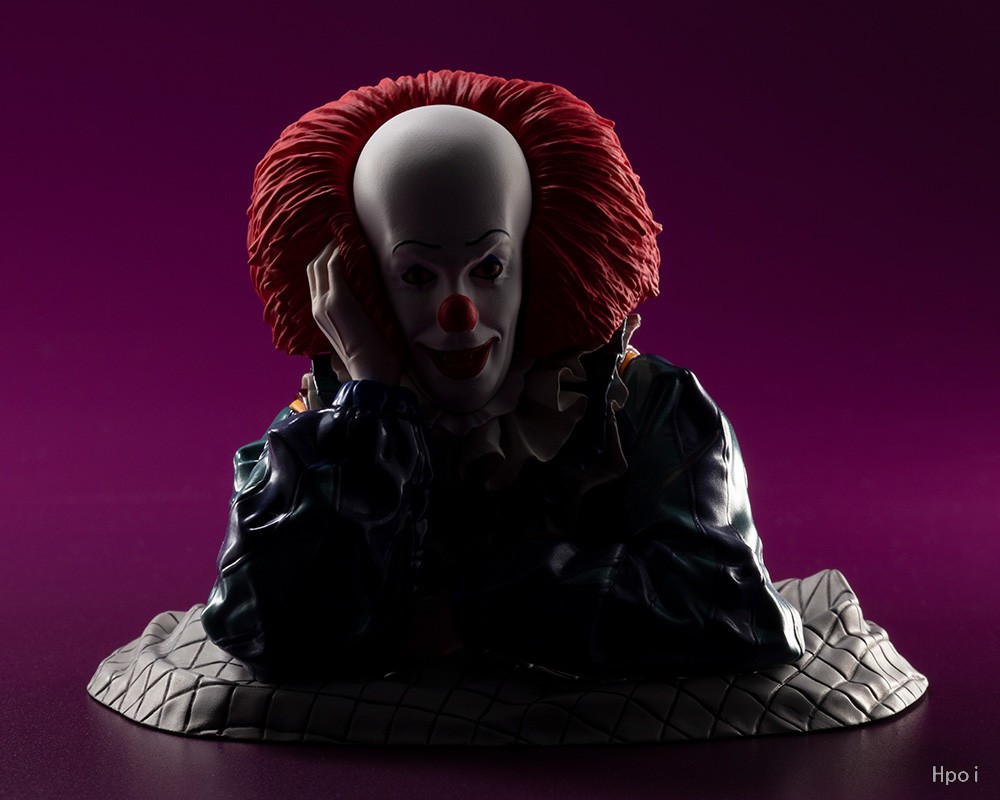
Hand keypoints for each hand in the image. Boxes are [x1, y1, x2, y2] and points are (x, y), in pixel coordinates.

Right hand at [307, 241, 400, 383]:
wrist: (371, 373)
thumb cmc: (371, 357)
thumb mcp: (356, 333)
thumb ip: (353, 316)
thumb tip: (365, 300)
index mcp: (319, 315)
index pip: (314, 278)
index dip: (324, 257)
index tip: (339, 243)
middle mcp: (317, 307)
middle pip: (313, 266)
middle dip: (326, 246)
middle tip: (343, 232)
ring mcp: (325, 303)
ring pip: (320, 263)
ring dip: (333, 245)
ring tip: (347, 232)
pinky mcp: (339, 300)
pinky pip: (335, 266)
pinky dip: (341, 252)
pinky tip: (351, 242)